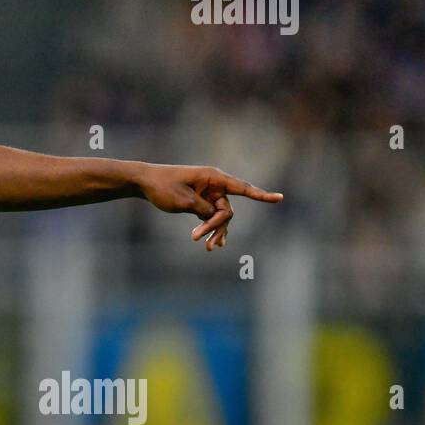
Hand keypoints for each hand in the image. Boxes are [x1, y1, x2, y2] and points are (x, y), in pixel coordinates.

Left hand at [135, 164, 282, 250]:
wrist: (144, 182)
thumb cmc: (162, 186)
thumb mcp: (184, 201)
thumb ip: (205, 210)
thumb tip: (216, 216)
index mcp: (213, 177)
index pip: (242, 188)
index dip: (261, 195)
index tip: (280, 199)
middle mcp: (214, 184)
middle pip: (226, 210)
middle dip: (216, 226)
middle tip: (199, 241)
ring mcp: (208, 193)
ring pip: (220, 216)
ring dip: (214, 231)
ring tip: (207, 247)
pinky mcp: (201, 201)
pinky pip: (212, 217)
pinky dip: (211, 229)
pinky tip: (214, 243)